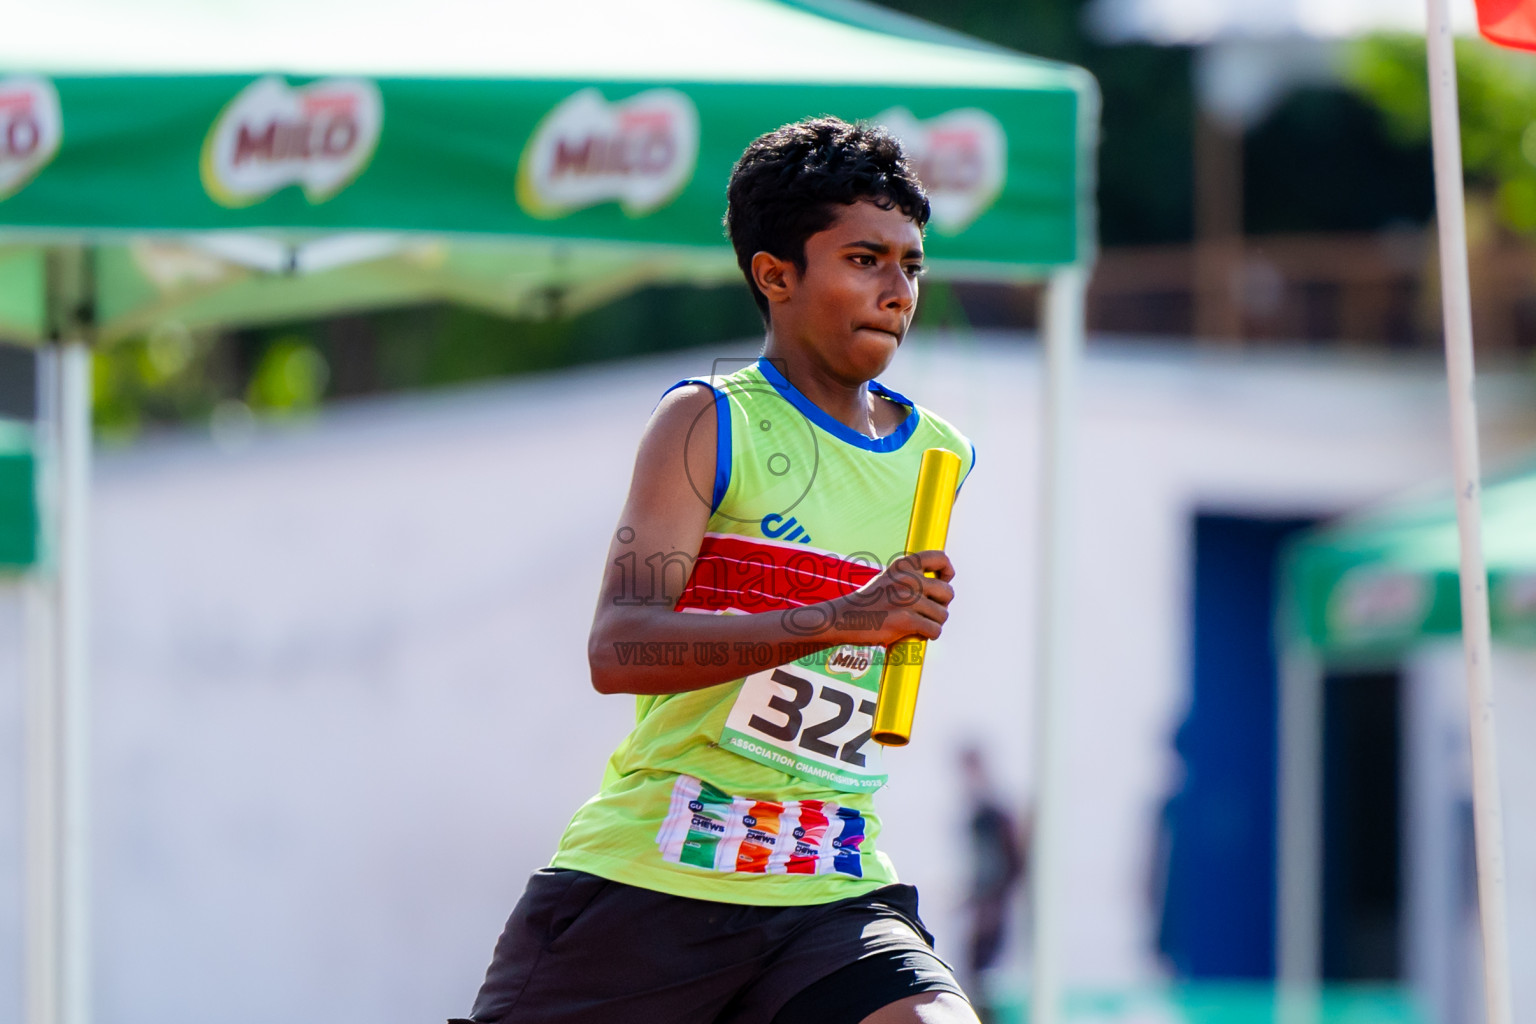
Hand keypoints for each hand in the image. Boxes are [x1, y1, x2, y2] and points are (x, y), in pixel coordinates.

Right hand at [830, 550, 954, 647]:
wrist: (843, 618)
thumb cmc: (869, 603)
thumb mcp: (890, 579)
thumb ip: (912, 578)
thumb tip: (943, 586)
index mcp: (904, 565)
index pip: (940, 558)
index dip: (947, 571)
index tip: (943, 581)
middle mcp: (908, 579)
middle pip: (948, 592)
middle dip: (941, 605)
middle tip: (927, 612)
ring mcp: (907, 599)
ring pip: (943, 615)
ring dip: (934, 623)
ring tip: (919, 625)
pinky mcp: (906, 620)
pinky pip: (935, 630)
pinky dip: (930, 635)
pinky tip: (918, 634)